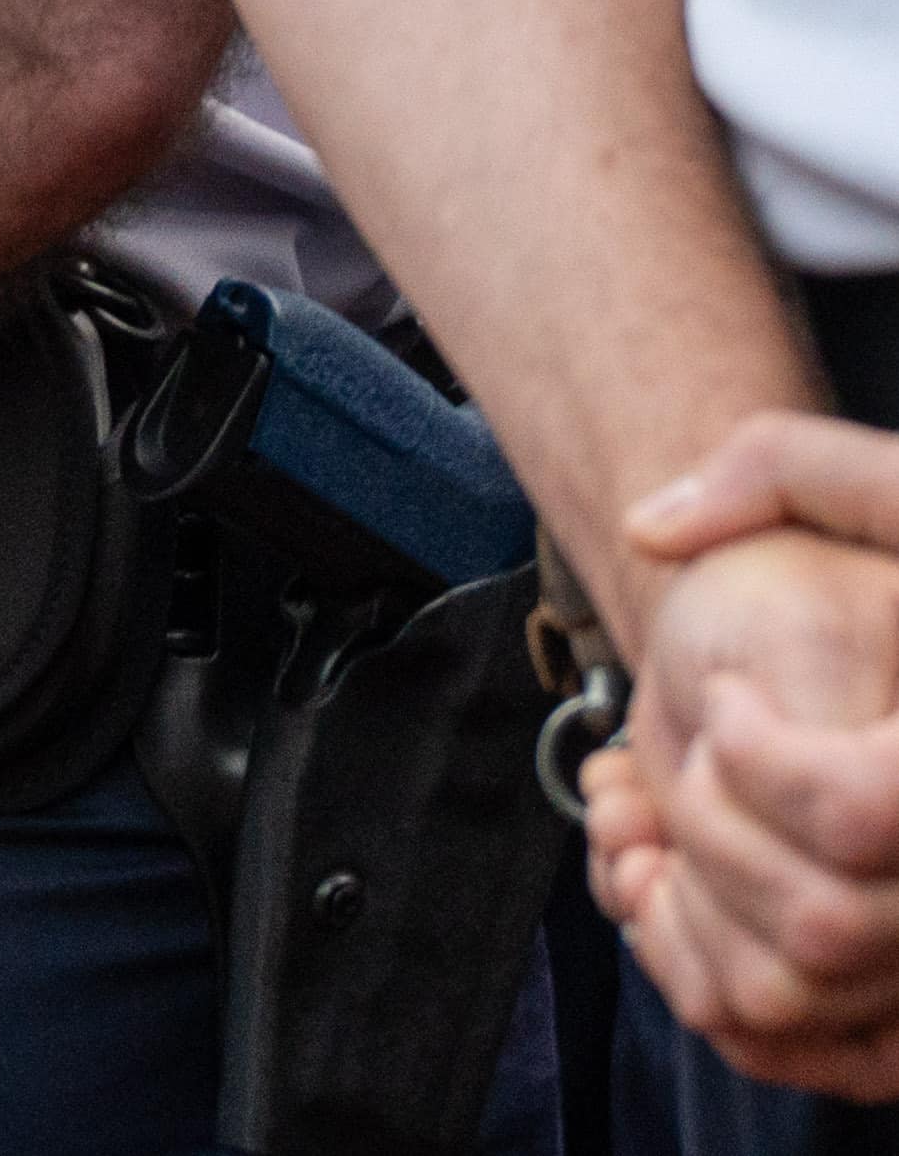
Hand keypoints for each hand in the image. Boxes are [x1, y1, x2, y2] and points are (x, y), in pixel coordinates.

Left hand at [602, 504, 898, 1095]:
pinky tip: (666, 894)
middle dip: (707, 834)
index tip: (725, 699)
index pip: (862, 814)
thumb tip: (658, 523)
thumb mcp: (890, 486)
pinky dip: (710, 986)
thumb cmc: (894, 591)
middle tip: (694, 759)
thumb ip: (784, 465)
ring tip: (647, 825)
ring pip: (798, 997)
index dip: (757, 761)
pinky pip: (819, 1055)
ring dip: (680, 914)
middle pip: (823, 926)